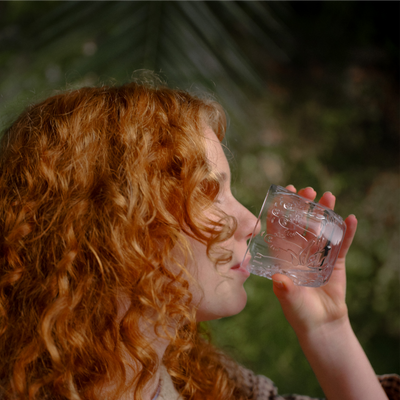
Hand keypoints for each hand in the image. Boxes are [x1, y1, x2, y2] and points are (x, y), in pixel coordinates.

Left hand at [271, 185, 357, 336]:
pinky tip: (351, 219)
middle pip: (301, 224)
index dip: (280, 212)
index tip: (284, 194)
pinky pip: (341, 245)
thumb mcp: (289, 300)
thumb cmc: (299, 312)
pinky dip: (346, 233)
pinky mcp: (335, 263)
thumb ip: (285, 290)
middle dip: (304, 207)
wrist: (321, 325)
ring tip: (329, 197)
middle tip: (308, 191)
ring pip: (321, 230)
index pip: (279, 229)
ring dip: (325, 214)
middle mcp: (299, 252)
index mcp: (284, 257)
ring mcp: (318, 256)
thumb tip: (279, 279)